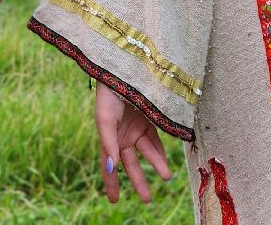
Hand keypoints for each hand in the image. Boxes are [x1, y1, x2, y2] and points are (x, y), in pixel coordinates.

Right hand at [95, 83, 172, 203]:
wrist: (122, 69)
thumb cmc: (109, 93)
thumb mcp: (105, 118)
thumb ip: (108, 142)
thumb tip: (112, 166)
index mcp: (108, 136)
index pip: (109, 165)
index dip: (111, 182)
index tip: (114, 201)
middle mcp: (123, 135)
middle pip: (131, 163)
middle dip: (139, 180)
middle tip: (147, 199)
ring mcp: (137, 127)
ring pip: (147, 152)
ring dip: (156, 164)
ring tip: (166, 176)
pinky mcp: (151, 118)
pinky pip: (157, 139)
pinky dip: (161, 151)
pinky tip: (166, 161)